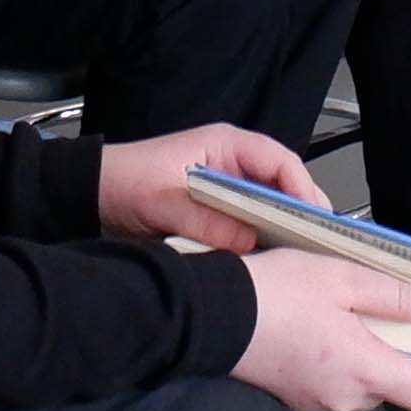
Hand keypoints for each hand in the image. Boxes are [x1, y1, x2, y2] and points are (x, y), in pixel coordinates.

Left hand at [94, 118, 323, 247]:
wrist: (90, 197)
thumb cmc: (123, 183)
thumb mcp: (162, 202)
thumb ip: (204, 221)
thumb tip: (249, 242)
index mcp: (224, 145)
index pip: (279, 160)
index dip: (301, 188)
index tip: (313, 219)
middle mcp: (233, 164)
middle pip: (284, 184)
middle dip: (303, 212)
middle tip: (320, 246)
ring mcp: (229, 188)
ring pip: (272, 206)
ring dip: (287, 230)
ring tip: (304, 259)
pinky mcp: (220, 213)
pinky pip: (252, 224)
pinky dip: (265, 242)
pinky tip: (272, 264)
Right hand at [229, 254, 410, 410]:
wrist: (209, 315)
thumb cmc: (275, 292)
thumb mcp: (342, 278)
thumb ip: (395, 297)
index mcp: (363, 368)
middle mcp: (343, 397)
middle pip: (392, 387)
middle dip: (389, 354)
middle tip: (369, 314)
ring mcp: (316, 403)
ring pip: (360, 386)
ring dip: (358, 358)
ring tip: (334, 318)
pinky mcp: (294, 399)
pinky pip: (330, 385)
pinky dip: (330, 363)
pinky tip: (311, 331)